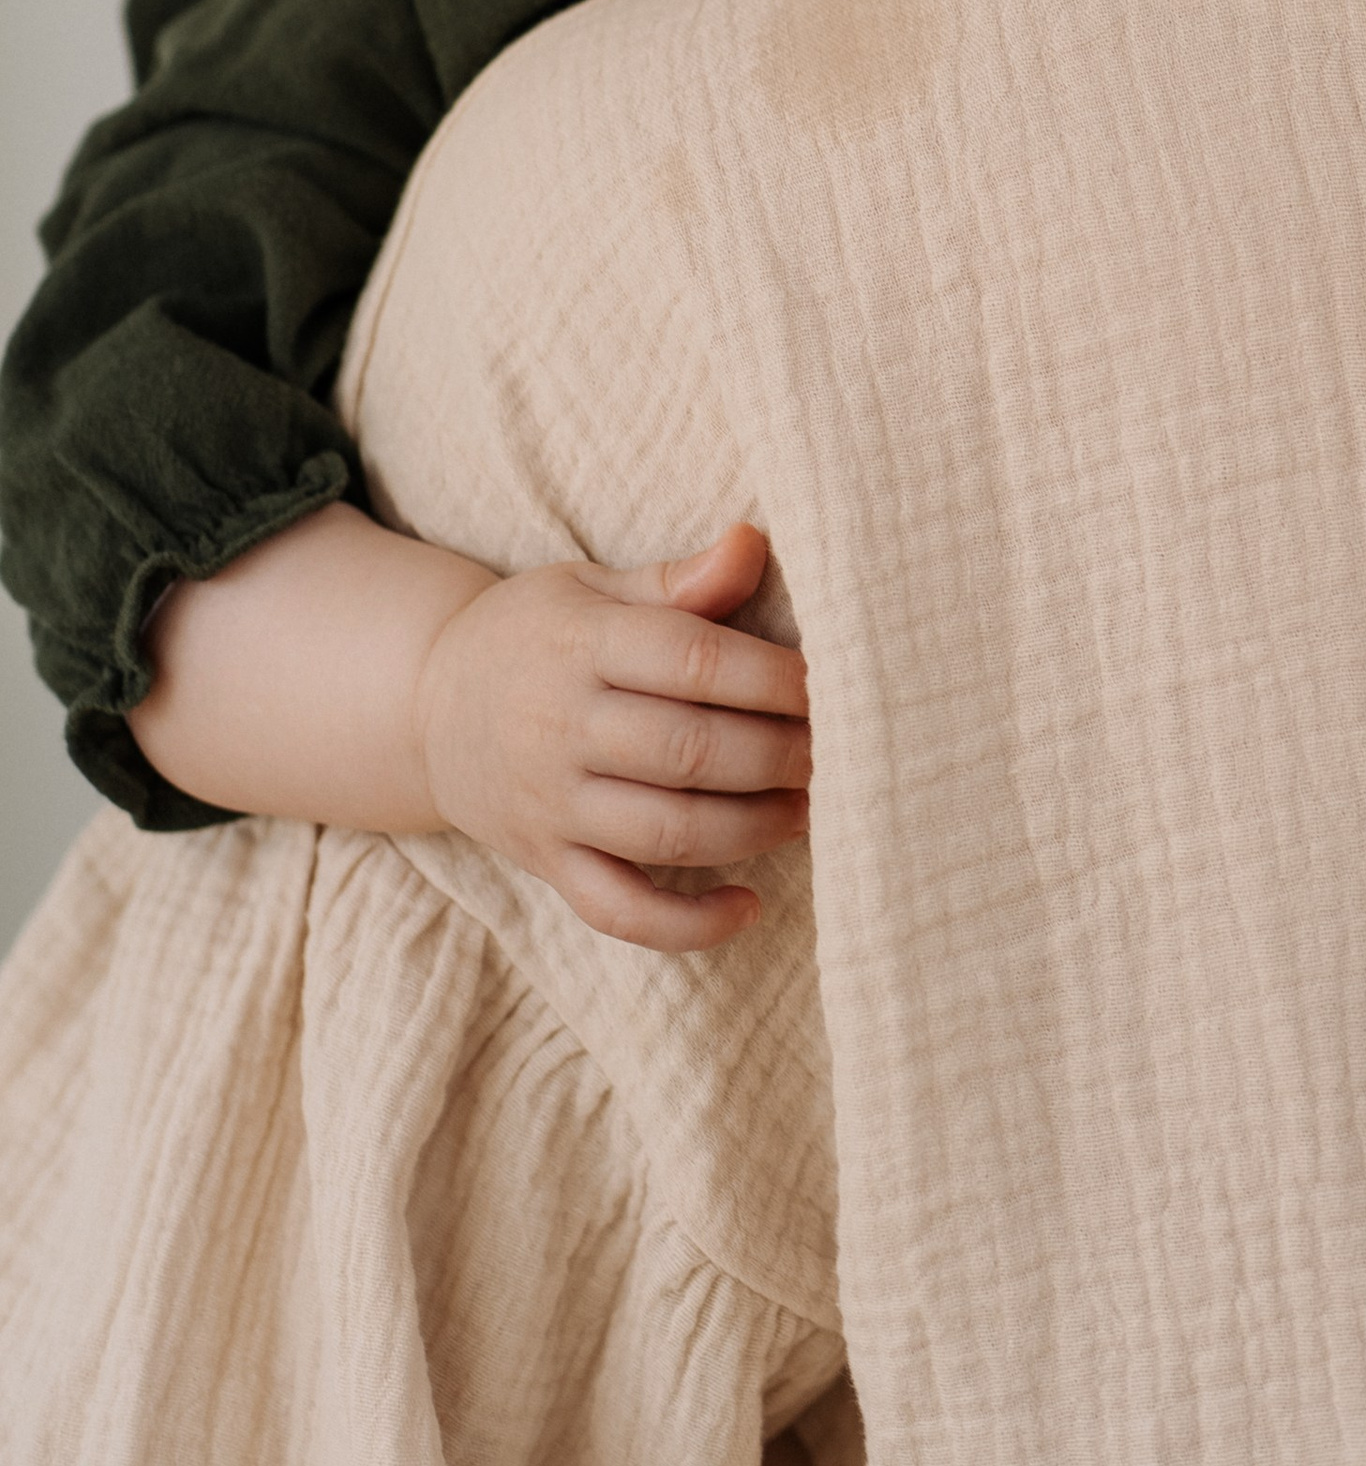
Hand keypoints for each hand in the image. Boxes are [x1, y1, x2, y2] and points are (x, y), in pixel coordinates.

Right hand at [411, 521, 811, 953]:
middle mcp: (562, 728)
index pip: (694, 661)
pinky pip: (617, 910)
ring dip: (754, 827)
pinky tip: (747, 907)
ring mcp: (551, 805)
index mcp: (582, 645)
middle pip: (690, 751)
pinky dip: (685, 923)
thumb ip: (677, 579)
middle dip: (780, 755)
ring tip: (812, 809)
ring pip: (666, 832)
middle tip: (841, 750)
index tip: (830, 683)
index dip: (773, 677)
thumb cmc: (536, 632)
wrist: (425, 706)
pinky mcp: (546, 865)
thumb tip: (754, 541)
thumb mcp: (593, 586)